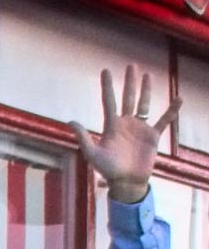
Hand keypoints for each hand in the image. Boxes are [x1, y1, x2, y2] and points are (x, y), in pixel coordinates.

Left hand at [77, 65, 179, 204]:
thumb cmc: (107, 169)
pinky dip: (171, 110)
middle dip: (129, 82)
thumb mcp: (92, 153)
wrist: (126, 182)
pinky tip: (178, 99)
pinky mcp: (153, 136)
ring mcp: (140, 128)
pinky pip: (164, 120)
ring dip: (146, 90)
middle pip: (127, 98)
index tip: (105, 70)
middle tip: (131, 66)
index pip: (109, 101)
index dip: (107, 86)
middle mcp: (125, 123)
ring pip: (144, 104)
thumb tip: (71, 121)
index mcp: (111, 125)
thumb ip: (83, 137)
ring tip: (147, 75)